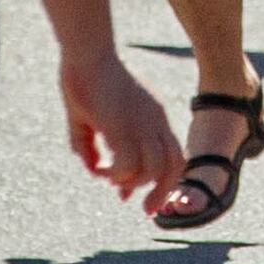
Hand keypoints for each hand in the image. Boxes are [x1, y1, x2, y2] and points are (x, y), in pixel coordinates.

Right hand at [61, 46, 185, 211]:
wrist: (88, 53)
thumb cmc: (88, 79)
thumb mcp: (92, 118)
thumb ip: (93, 145)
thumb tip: (94, 170)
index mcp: (154, 117)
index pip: (172, 155)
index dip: (161, 180)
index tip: (140, 196)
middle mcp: (154, 122)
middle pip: (175, 166)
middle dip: (161, 193)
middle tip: (145, 210)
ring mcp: (141, 124)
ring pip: (154, 169)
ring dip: (132, 183)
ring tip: (110, 179)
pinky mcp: (122, 126)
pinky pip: (129, 163)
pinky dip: (116, 174)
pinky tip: (100, 169)